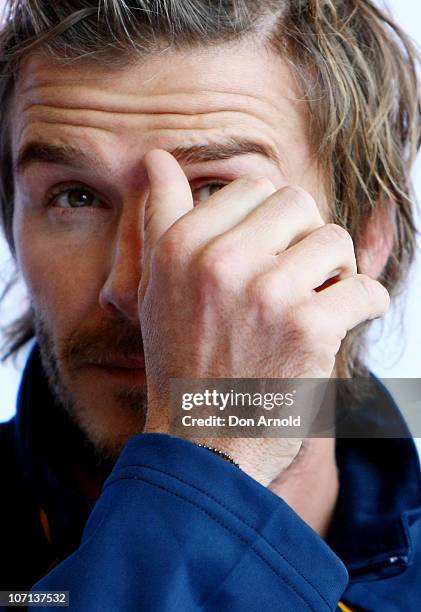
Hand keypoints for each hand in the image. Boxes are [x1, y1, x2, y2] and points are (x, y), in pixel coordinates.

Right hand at [139, 150, 388, 484]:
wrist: (202, 440)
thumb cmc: (183, 360)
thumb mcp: (156, 285)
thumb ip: (162, 217)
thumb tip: (157, 157)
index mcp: (182, 245)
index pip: (254, 186)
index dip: (270, 221)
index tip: (268, 255)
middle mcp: (221, 261)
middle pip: (298, 203)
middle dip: (304, 237)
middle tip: (296, 276)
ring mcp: (266, 293)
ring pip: (334, 241)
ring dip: (334, 272)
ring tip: (314, 303)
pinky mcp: (308, 328)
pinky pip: (365, 288)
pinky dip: (363, 305)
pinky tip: (339, 323)